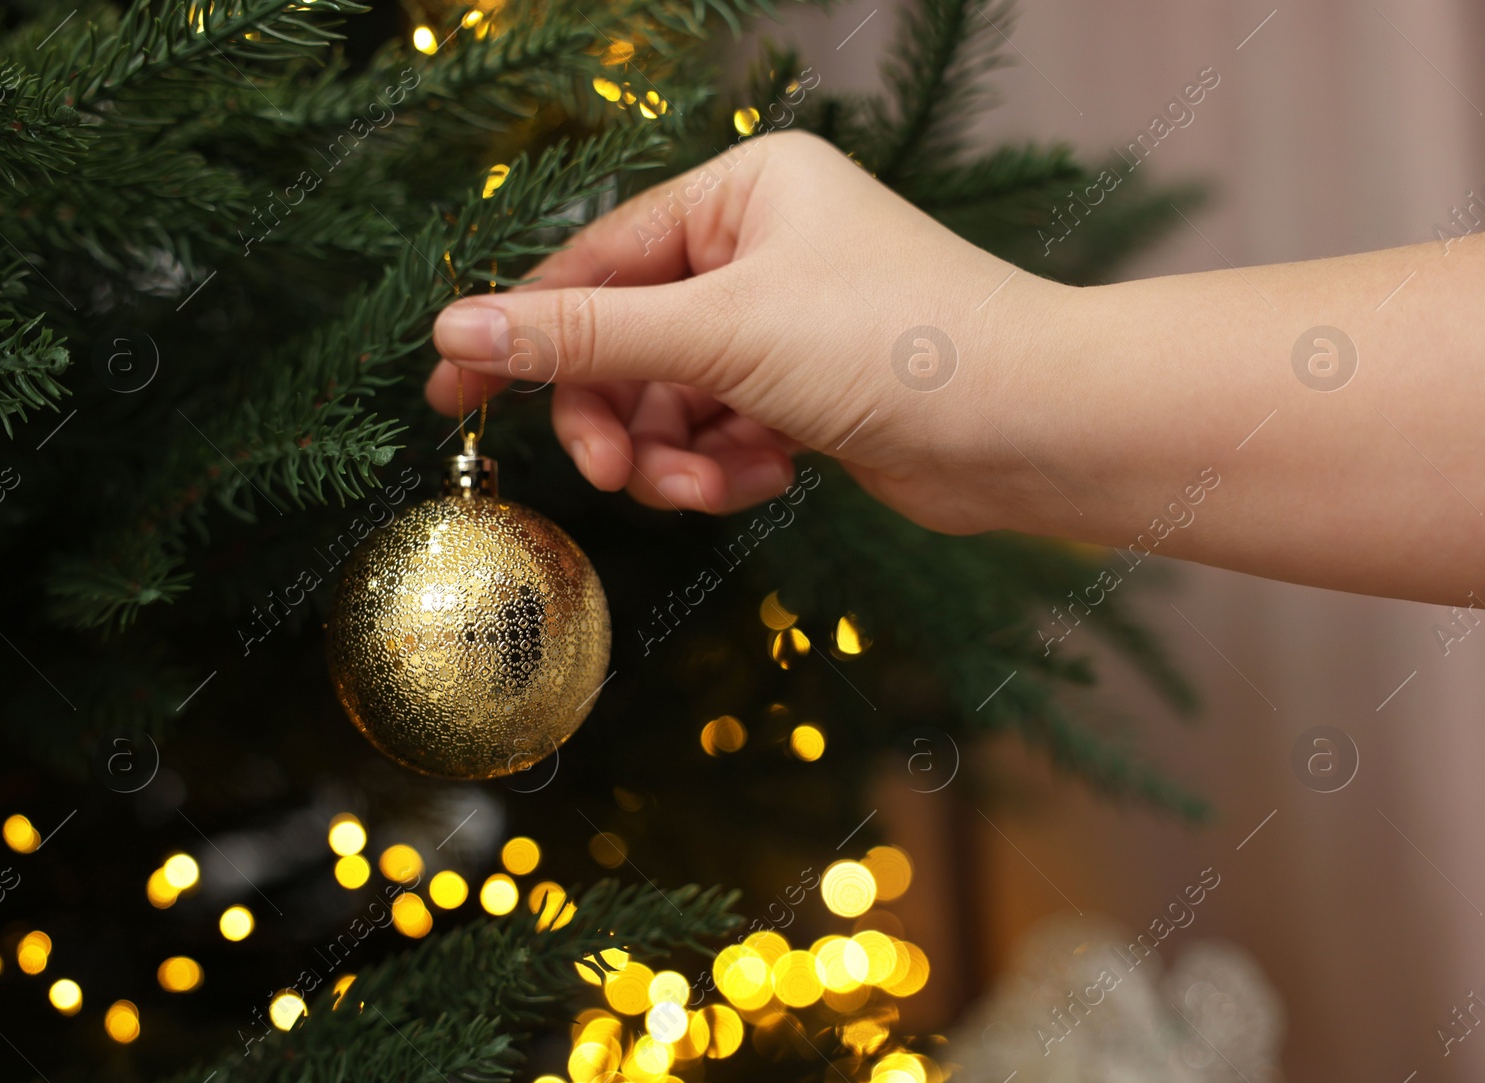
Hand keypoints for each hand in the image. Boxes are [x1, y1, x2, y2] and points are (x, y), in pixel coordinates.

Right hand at [426, 130, 1067, 534]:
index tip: (450, 397)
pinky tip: (760, 483)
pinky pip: (724, 432)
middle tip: (612, 474)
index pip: (596, 261)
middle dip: (619, 414)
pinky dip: (726, 466)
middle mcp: (762, 247)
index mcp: (743, 192)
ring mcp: (786, 324)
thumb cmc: (896, 344)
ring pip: (674, 399)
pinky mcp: (809, 394)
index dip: (521, 332)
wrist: (1035, 427)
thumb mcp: (721, 332)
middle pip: (629, 339)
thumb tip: (457, 330)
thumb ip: (585, 335)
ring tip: (704, 488)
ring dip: (676, 454)